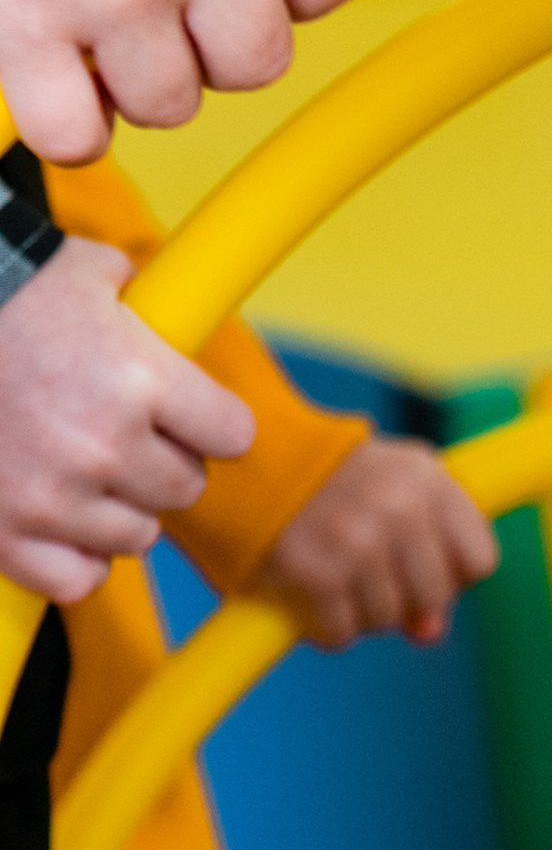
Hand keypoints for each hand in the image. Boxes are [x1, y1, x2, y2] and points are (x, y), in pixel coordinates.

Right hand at [0, 239, 255, 599]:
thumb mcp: (77, 271)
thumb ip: (138, 297)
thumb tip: (170, 306)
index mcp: (135, 377)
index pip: (232, 433)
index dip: (211, 421)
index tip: (190, 416)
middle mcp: (103, 445)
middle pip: (186, 487)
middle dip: (161, 462)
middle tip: (119, 434)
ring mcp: (54, 498)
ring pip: (138, 536)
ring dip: (118, 509)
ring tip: (78, 469)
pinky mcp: (8, 536)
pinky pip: (81, 578)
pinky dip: (75, 557)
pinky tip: (58, 519)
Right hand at [255, 436, 497, 649]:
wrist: (243, 462)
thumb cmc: (332, 483)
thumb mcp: (394, 494)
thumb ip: (429, 556)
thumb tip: (429, 633)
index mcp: (428, 479)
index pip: (480, 560)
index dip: (453, 572)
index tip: (424, 563)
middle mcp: (399, 508)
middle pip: (436, 597)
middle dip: (407, 597)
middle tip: (371, 571)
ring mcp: (358, 541)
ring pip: (389, 619)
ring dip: (362, 610)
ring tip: (338, 573)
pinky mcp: (316, 572)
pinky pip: (343, 632)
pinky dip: (328, 625)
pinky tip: (313, 594)